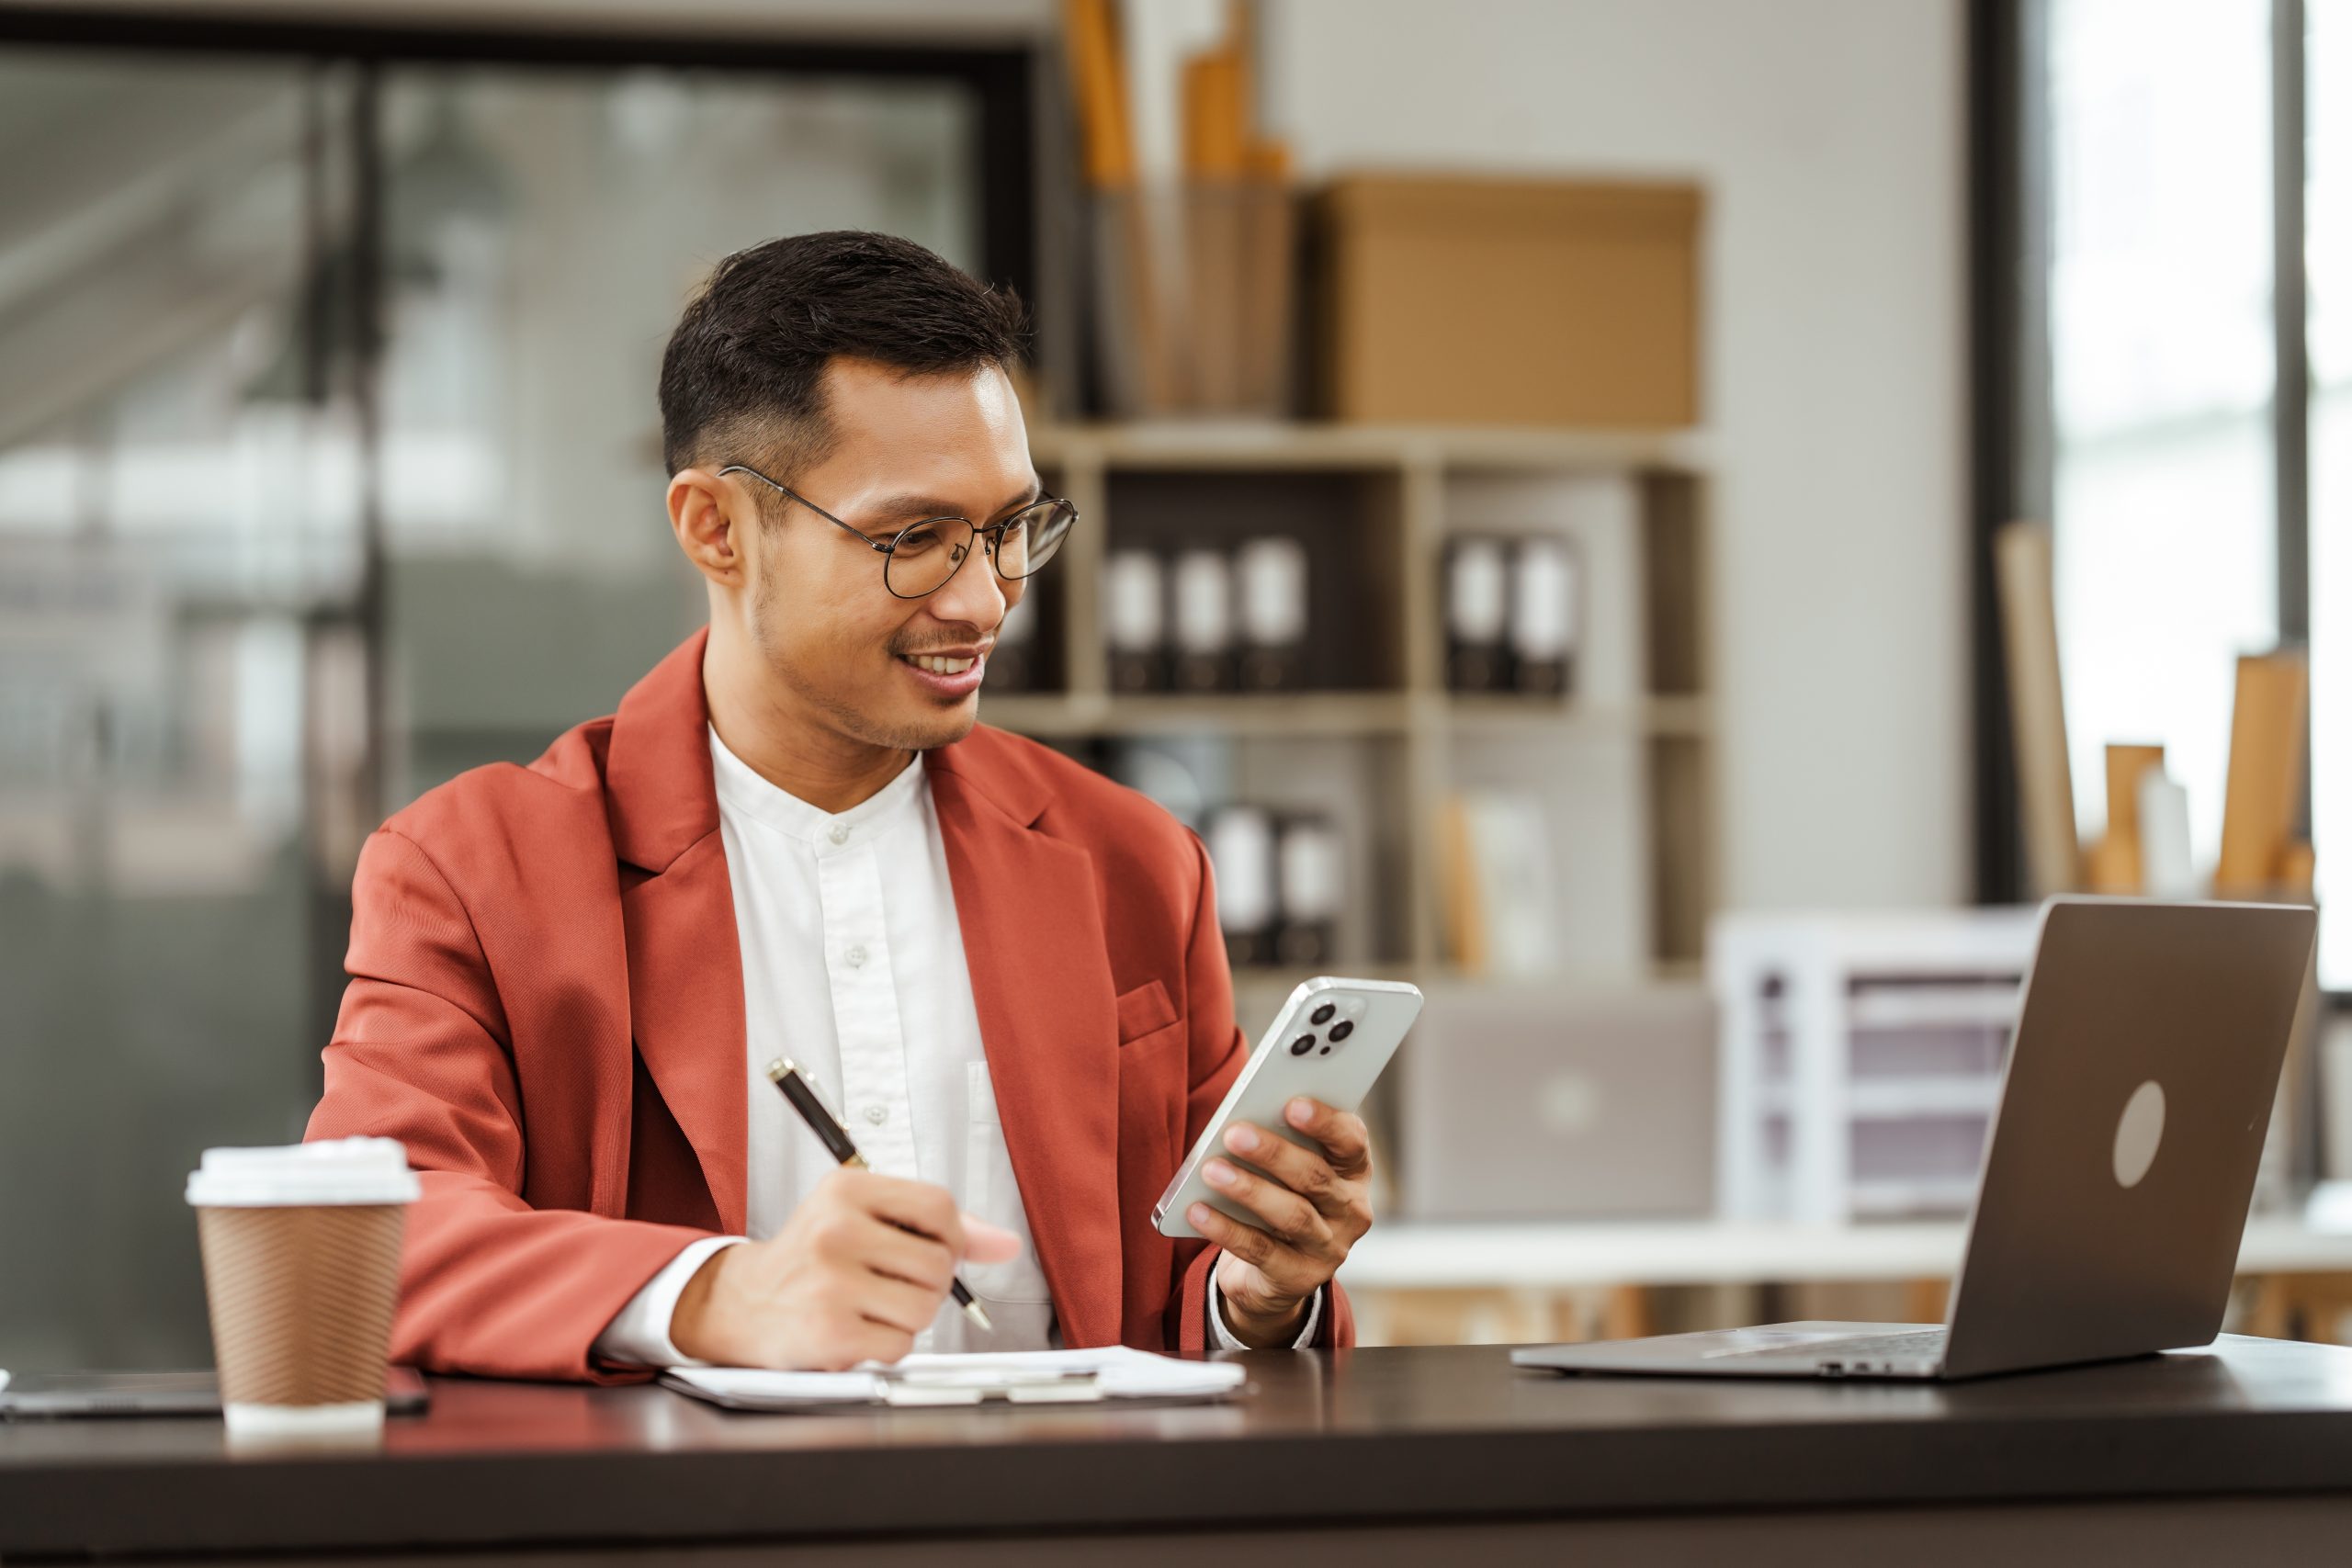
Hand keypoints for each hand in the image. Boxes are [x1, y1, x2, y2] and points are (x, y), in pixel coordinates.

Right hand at [669, 1167, 1020, 1369]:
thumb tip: (1005, 1244)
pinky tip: (855, 1329)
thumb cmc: (810, 1257)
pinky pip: (900, 1344)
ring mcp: (831, 1280)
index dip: (951, 1236)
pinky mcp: (829, 1330)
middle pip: (938, 1261)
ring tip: (872, 1307)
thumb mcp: (863, 1218)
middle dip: (929, 1282)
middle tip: (888, 1283)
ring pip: (925, 1305)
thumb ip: (937, 1226)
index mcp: (847, 1189)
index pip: (939, 1205)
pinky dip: (886, 1345)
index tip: (931, 1248)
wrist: (742, 1303)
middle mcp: (836, 1228)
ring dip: (909, 1317)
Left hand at [1192, 1097, 1374, 1347]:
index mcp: (1353, 1171)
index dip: (1326, 1122)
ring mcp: (1329, 1248)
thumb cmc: (1279, 1197)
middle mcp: (1351, 1210)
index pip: (1351, 1141)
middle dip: (1273, 1153)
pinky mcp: (1299, 1277)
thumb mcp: (1286, 1171)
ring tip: (1210, 1171)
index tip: (1291, 1103)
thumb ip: (1279, 1143)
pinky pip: (1260, 1250)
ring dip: (1248, 1190)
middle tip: (1234, 1133)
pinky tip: (1197, 1210)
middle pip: (1315, 1177)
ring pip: (1291, 1215)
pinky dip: (1226, 1228)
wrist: (1273, 1272)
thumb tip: (1242, 1121)